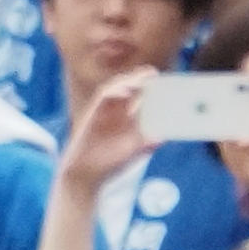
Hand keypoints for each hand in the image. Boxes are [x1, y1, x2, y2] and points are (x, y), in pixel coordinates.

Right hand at [61, 72, 155, 186]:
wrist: (85, 175)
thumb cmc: (109, 165)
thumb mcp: (134, 152)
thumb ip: (148, 143)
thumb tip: (163, 137)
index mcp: (126, 118)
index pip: (139, 97)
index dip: (150, 88)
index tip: (163, 82)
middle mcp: (115, 112)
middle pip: (128, 88)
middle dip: (141, 79)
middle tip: (154, 73)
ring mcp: (103, 112)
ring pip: (115, 88)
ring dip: (129, 80)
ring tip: (143, 76)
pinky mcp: (92, 114)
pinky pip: (102, 97)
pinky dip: (114, 91)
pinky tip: (126, 90)